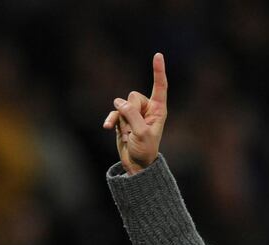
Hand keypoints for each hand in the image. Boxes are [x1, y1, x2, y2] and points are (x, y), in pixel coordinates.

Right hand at [102, 52, 167, 173]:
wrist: (137, 164)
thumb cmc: (145, 150)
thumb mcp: (142, 133)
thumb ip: (132, 115)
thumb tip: (119, 102)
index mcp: (159, 110)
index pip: (160, 87)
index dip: (158, 71)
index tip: (158, 55)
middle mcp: (147, 109)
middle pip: (133, 96)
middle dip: (130, 111)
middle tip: (134, 129)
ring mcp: (134, 113)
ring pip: (121, 104)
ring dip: (122, 120)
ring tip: (128, 134)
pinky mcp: (123, 119)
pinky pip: (114, 113)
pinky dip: (111, 120)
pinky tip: (108, 128)